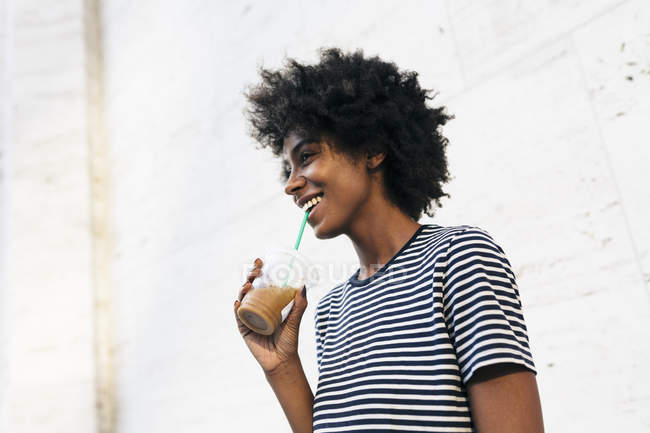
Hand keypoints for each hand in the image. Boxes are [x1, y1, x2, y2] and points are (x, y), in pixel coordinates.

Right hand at [234, 258, 307, 372]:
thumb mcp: (295, 320)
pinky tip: (238, 303)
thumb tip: (303, 285)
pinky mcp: (244, 328)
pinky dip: (237, 308)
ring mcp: (249, 316)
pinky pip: (238, 316)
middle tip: (255, 270)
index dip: (260, 270)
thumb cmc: (289, 340)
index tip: (261, 261)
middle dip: (250, 276)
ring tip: (248, 285)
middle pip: (250, 287)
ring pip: (243, 298)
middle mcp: (257, 307)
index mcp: (268, 301)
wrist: (282, 361)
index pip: (262, 282)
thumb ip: (300, 304)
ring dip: (243, 289)